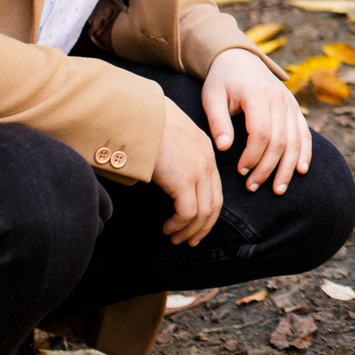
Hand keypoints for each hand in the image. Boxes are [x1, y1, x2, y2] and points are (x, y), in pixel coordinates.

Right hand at [152, 108, 224, 245]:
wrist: (139, 114)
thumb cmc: (146, 123)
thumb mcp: (170, 138)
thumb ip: (175, 156)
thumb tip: (166, 175)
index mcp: (205, 150)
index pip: (215, 188)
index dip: (208, 211)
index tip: (196, 225)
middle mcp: (207, 161)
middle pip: (215, 203)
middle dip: (204, 226)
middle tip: (190, 240)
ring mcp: (198, 171)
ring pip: (203, 212)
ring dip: (189, 230)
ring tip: (175, 238)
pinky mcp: (183, 180)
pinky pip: (188, 212)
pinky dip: (179, 225)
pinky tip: (167, 229)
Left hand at [204, 48, 313, 195]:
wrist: (240, 59)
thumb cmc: (222, 81)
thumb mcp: (212, 97)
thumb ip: (218, 121)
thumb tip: (223, 147)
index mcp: (258, 95)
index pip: (261, 133)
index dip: (253, 156)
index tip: (240, 171)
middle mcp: (279, 100)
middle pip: (280, 142)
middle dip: (267, 169)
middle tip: (251, 187)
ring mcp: (291, 104)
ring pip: (295, 141)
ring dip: (287, 168)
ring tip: (278, 189)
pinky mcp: (295, 109)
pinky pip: (305, 134)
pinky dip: (305, 153)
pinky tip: (301, 171)